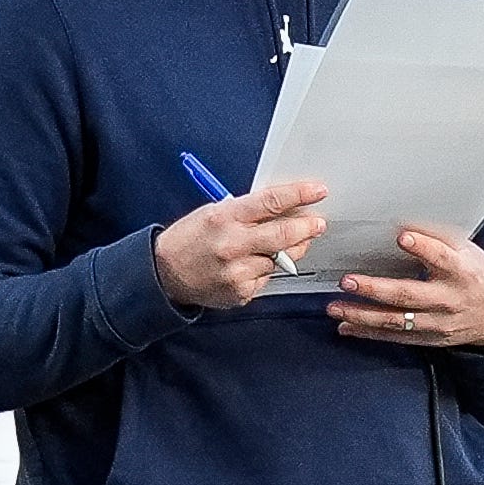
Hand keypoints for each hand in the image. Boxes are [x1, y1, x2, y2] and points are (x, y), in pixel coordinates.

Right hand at [155, 180, 325, 310]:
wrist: (166, 274)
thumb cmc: (190, 239)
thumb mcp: (214, 212)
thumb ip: (248, 210)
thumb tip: (284, 206)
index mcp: (225, 217)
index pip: (271, 202)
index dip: (299, 195)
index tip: (317, 191)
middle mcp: (232, 245)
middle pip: (284, 235)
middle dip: (307, 227)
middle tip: (317, 223)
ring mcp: (237, 272)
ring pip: (280, 260)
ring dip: (288, 251)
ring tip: (282, 244)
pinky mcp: (241, 292)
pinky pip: (267, 279)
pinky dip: (266, 270)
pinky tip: (252, 264)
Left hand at [330, 227, 483, 349]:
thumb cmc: (479, 276)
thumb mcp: (468, 252)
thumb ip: (439, 240)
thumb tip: (405, 222)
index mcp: (461, 271)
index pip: (442, 257)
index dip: (423, 247)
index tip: (402, 236)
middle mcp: (448, 299)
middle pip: (408, 295)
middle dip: (375, 289)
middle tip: (347, 281)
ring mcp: (437, 322)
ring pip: (396, 321)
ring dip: (362, 315)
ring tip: (335, 307)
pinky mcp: (428, 338)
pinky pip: (395, 337)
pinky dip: (369, 333)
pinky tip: (346, 327)